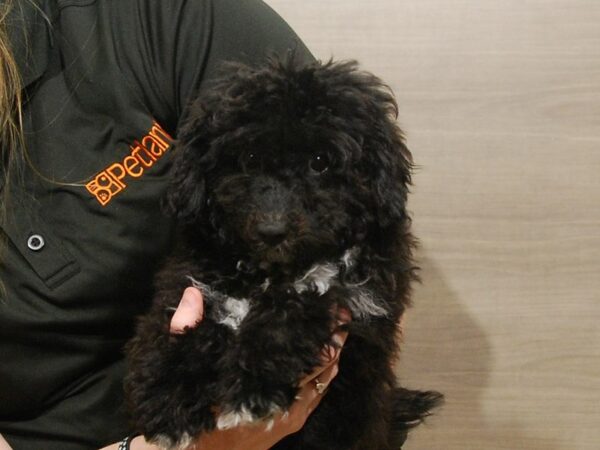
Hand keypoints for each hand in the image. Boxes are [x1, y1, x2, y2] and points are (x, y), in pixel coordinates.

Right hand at [162, 288, 349, 449]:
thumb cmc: (191, 415)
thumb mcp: (184, 372)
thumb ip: (186, 329)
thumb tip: (192, 294)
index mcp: (264, 386)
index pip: (305, 353)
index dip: (321, 328)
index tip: (331, 306)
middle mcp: (285, 402)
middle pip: (322, 365)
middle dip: (334, 336)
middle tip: (343, 311)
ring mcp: (291, 416)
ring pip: (324, 381)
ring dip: (333, 354)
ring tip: (341, 328)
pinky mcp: (290, 425)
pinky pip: (317, 396)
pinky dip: (326, 375)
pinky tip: (330, 362)